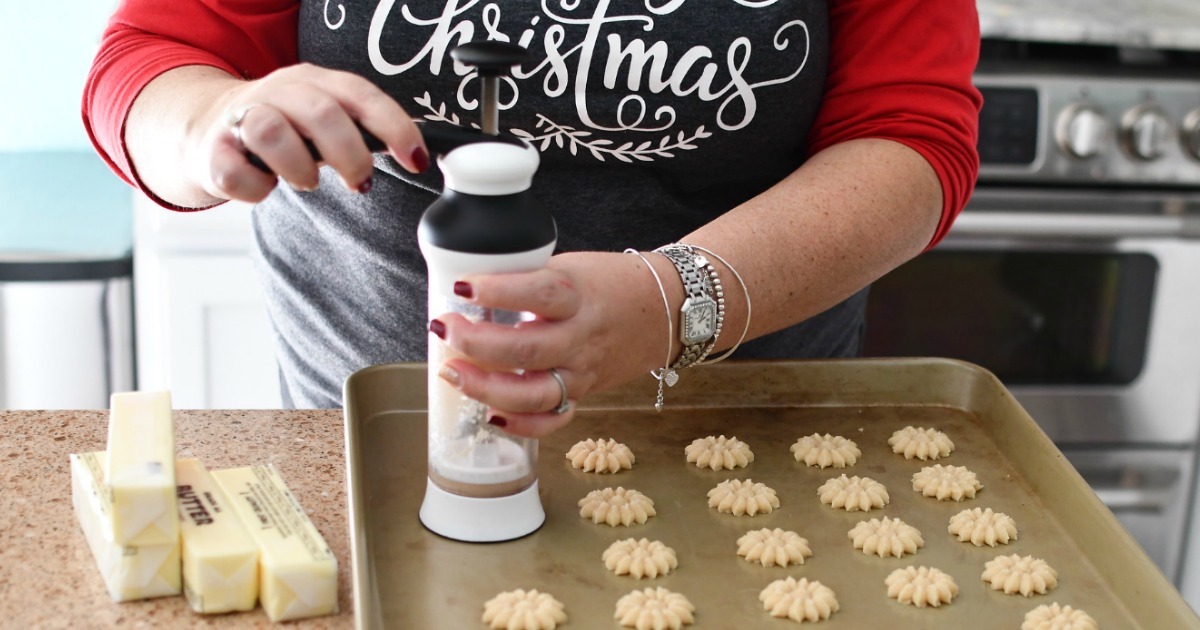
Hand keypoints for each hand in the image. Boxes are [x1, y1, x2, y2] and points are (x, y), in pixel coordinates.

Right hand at [186, 64, 427, 202]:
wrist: (208, 129)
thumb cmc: (284, 130)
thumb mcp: (324, 120)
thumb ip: (362, 131)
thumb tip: (414, 156)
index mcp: (313, 82)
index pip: (360, 94)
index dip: (393, 126)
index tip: (416, 160)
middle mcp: (278, 92)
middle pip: (321, 112)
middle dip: (350, 155)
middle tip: (360, 183)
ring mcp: (241, 118)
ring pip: (270, 130)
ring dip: (299, 168)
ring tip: (308, 181)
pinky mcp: (213, 150)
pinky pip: (235, 172)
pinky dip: (257, 189)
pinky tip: (266, 187)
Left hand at [430, 251, 672, 437]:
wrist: (664, 310)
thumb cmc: (610, 284)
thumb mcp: (571, 267)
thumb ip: (527, 279)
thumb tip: (467, 288)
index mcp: (578, 295)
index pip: (538, 293)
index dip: (497, 292)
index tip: (462, 286)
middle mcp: (581, 337)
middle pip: (526, 350)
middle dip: (476, 344)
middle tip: (445, 329)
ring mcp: (582, 371)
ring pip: (533, 393)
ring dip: (486, 388)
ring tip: (452, 372)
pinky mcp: (584, 393)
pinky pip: (553, 420)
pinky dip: (521, 425)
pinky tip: (490, 414)